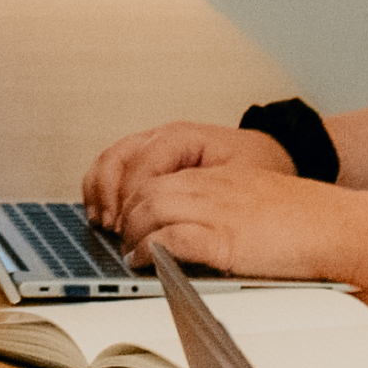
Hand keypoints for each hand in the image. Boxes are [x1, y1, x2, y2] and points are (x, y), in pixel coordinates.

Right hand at [74, 120, 247, 239]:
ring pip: (108, 162)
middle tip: (117, 230)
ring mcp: (150, 147)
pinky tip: (103, 214)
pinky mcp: (145, 162)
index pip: (145, 162)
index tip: (135, 229)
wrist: (267, 158)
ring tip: (105, 225)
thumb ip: (206, 200)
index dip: (135, 197)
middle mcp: (161, 138)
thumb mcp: (242, 181)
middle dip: (112, 197)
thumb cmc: (257, 167)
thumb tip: (175, 229)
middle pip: (118, 158)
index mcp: (184, 137)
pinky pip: (110, 169)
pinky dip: (100, 191)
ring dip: (100, 194)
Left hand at [96, 143, 361, 281]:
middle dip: (127, 215)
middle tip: (120, 236)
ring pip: (151, 209)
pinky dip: (151, 248)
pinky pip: (172, 237)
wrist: (340, 226)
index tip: (130, 216)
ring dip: (132, 232)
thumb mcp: (258, 200)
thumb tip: (201, 231)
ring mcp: (218, 211)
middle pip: (147, 191)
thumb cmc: (308, 219)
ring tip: (128, 251)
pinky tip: (145, 261)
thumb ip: (228, 207)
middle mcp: (214, 187)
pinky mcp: (225, 238)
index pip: (161, 176)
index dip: (137, 197)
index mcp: (222, 176)